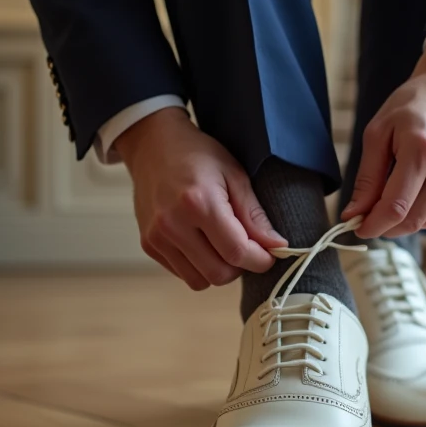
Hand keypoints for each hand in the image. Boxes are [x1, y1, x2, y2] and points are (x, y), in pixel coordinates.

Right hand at [115, 107, 285, 289]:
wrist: (153, 145)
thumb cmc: (198, 155)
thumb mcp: (234, 175)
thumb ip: (254, 215)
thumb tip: (277, 245)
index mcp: (199, 203)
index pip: (236, 252)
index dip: (260, 260)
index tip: (271, 254)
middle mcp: (173, 224)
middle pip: (218, 274)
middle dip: (241, 267)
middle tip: (247, 248)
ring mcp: (156, 237)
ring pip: (199, 281)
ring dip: (219, 270)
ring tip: (223, 245)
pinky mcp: (148, 245)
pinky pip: (182, 274)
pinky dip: (198, 266)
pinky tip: (203, 243)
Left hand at [342, 33, 425, 237]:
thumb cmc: (413, 105)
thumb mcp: (379, 131)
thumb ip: (367, 177)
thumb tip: (354, 213)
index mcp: (422, 148)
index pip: (396, 206)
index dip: (373, 225)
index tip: (359, 228)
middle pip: (414, 219)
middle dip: (387, 227)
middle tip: (371, 219)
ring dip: (408, 221)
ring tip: (397, 199)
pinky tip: (420, 198)